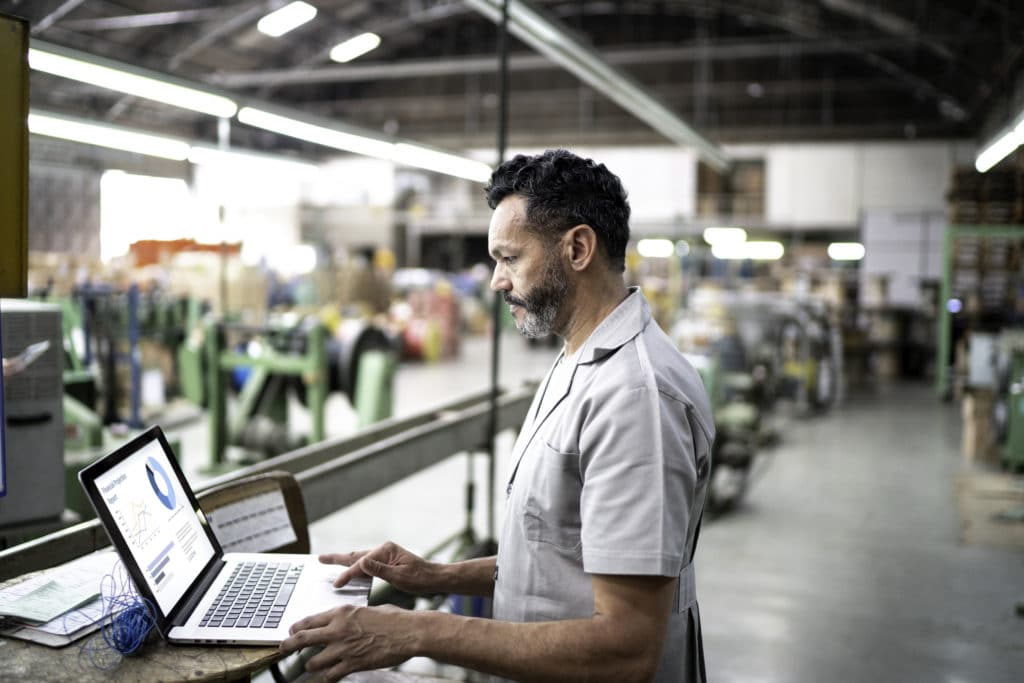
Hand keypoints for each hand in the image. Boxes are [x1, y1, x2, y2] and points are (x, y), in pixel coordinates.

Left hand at [280, 604, 416, 681]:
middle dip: (289, 645)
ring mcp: (343, 649)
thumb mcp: (368, 610)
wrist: (408, 632)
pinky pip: (331, 675)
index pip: (310, 620)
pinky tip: (328, 678)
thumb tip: (347, 620)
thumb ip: (352, 616)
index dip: (297, 627)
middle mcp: (338, 630)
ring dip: (311, 664)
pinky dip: (328, 678)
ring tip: (311, 665)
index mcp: (342, 613)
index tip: (292, 631)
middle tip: (283, 648)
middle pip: (303, 639)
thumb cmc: (394, 619)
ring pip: (313, 661)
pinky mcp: (352, 664)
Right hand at [320, 542, 439, 592]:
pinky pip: (366, 565)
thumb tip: (362, 562)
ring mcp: (384, 555)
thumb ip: (380, 570)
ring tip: (328, 562)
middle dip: (337, 558)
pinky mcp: (386, 562)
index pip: (361, 563)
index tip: (336, 584)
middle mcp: (384, 549)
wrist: (434, 579)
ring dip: (345, 562)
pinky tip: (350, 572)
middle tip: (320, 559)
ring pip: (360, 559)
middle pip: (356, 555)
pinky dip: (355, 568)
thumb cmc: (420, 578)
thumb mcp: (400, 576)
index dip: (348, 574)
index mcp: (386, 550)